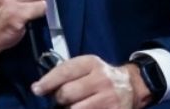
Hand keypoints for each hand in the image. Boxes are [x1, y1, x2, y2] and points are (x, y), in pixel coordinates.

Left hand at [32, 55, 146, 108]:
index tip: (37, 89)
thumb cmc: (101, 77)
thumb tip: (38, 88)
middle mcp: (101, 79)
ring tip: (76, 105)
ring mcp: (108, 98)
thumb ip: (65, 73)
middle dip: (60, 98)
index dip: (48, 82)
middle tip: (65, 99)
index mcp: (92, 64)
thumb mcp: (87, 67)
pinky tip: (85, 108)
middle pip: (66, 93)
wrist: (132, 86)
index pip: (65, 71)